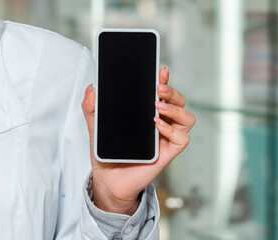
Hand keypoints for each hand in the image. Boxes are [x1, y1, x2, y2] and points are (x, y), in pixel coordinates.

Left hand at [82, 66, 194, 214]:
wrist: (107, 179)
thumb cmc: (107, 152)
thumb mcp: (95, 126)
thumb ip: (91, 107)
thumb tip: (91, 88)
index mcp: (147, 112)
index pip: (161, 92)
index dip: (164, 79)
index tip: (160, 70)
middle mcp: (160, 122)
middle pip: (179, 101)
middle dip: (172, 91)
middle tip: (158, 88)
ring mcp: (165, 137)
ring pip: (186, 117)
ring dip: (176, 108)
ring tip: (159, 106)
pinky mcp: (167, 152)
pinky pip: (181, 138)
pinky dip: (172, 130)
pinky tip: (158, 127)